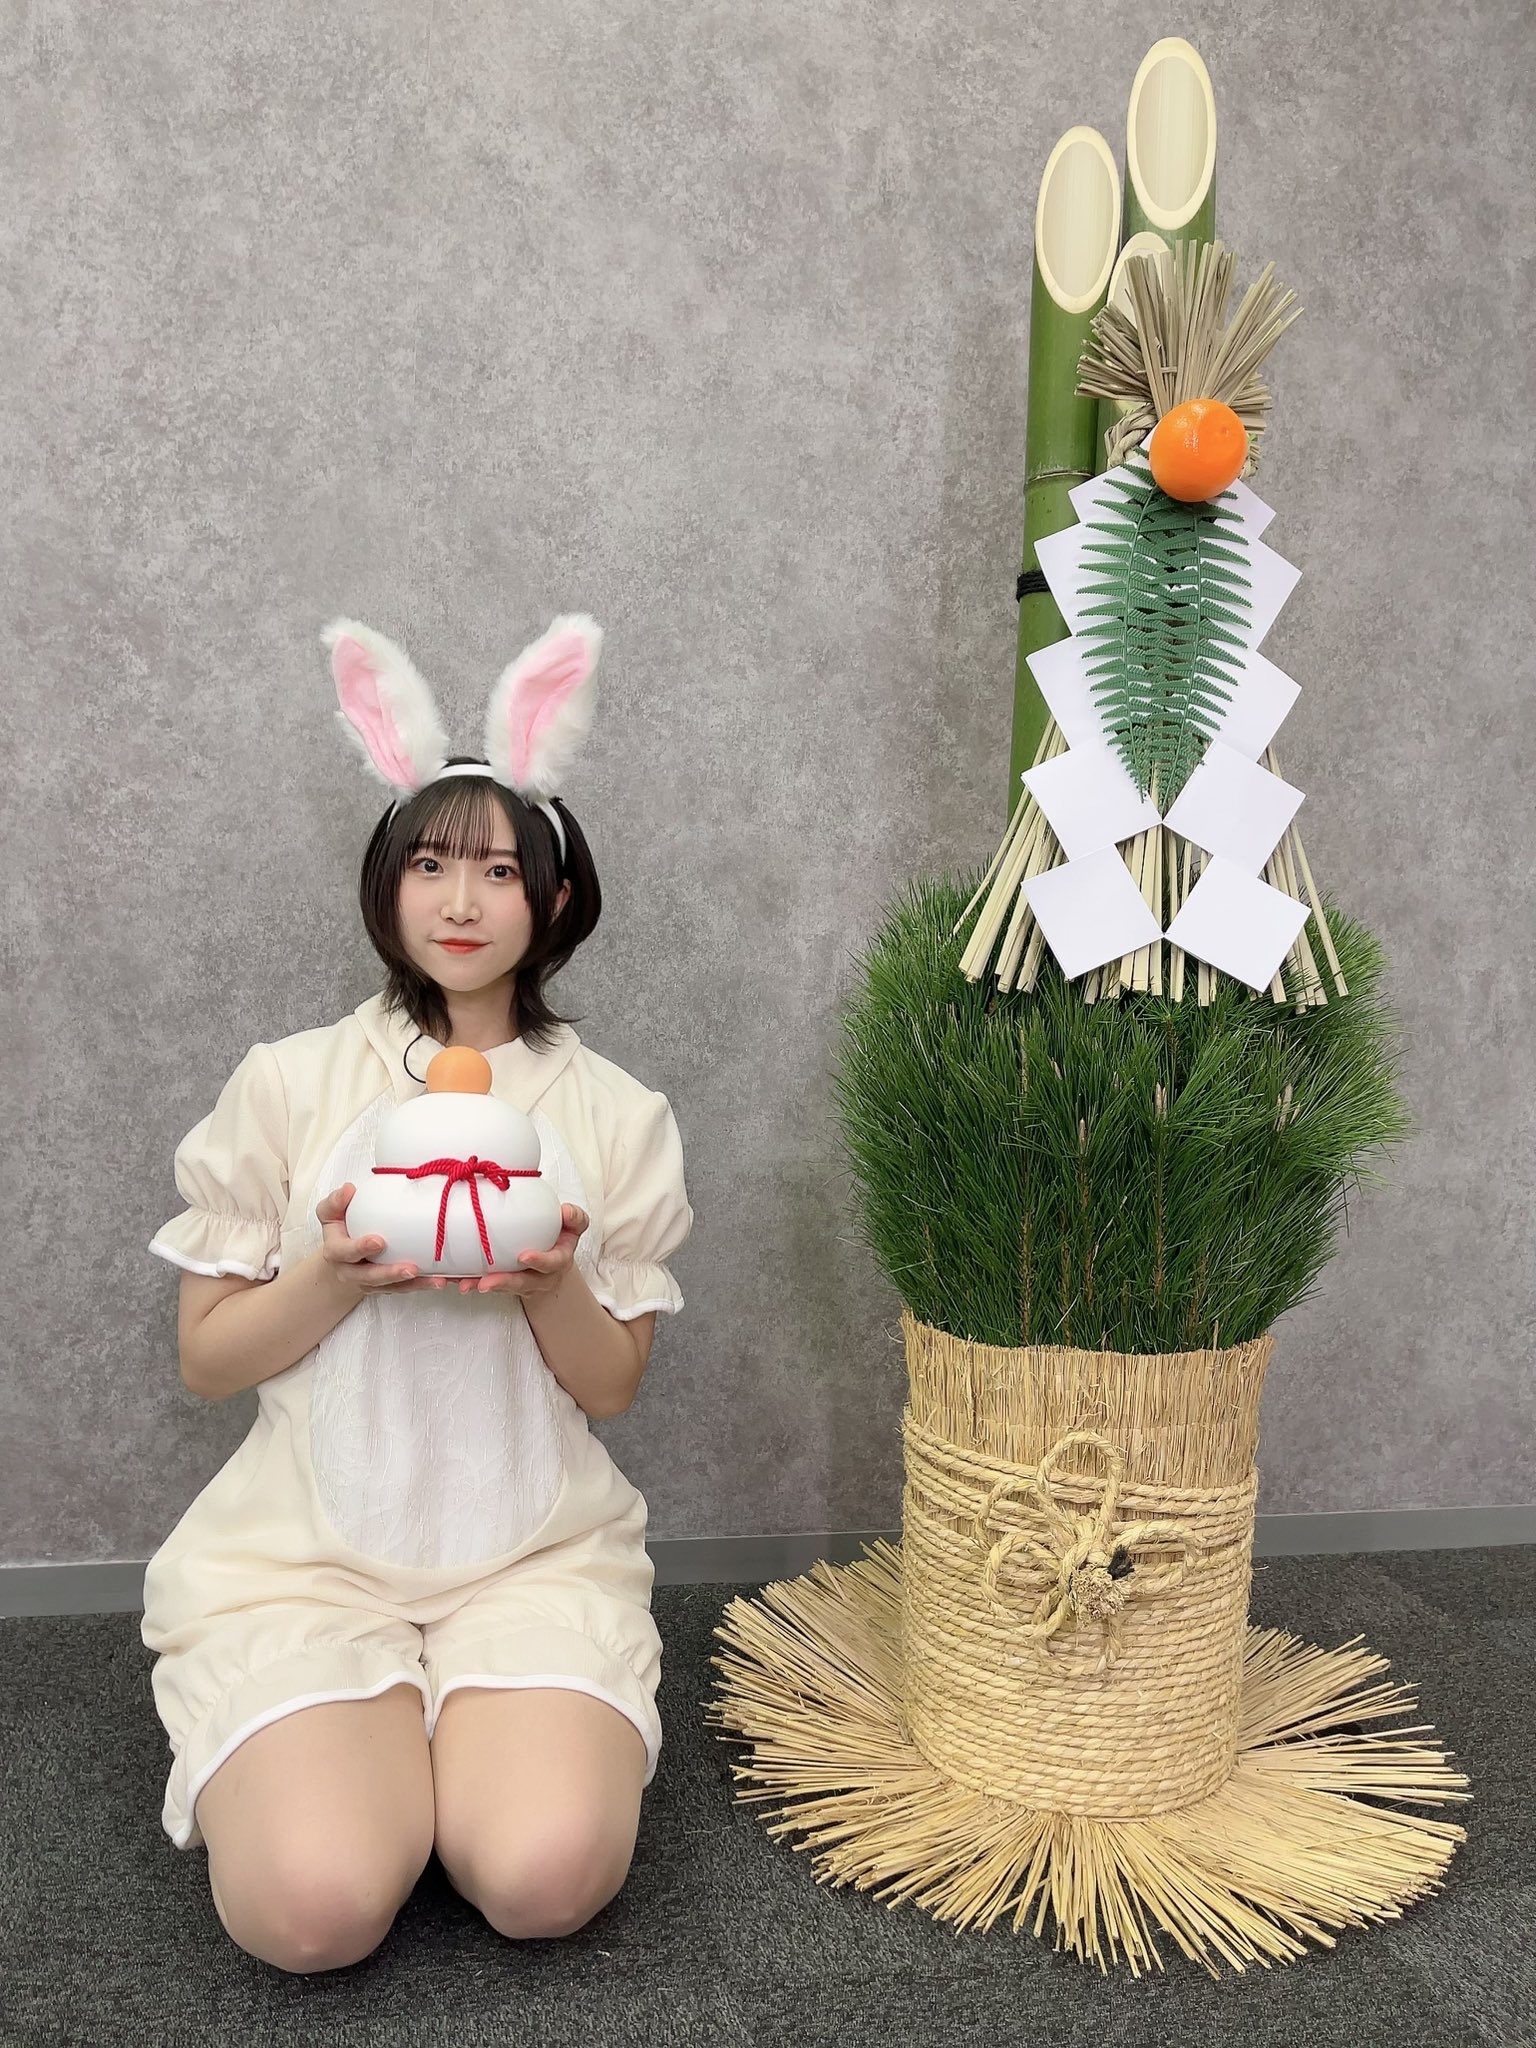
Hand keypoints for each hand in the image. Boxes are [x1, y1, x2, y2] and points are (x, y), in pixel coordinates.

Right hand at [315, 1184, 423, 1294]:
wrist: (339, 1260)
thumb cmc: (339, 1231)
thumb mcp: (330, 1213)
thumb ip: (336, 1201)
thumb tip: (349, 1189)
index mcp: (336, 1252)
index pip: (345, 1252)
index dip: (360, 1248)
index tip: (378, 1241)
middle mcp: (350, 1271)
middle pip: (370, 1277)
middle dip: (390, 1274)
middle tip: (410, 1269)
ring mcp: (369, 1283)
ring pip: (391, 1287)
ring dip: (413, 1284)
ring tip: (434, 1280)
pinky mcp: (386, 1287)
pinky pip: (404, 1289)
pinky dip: (422, 1285)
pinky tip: (439, 1281)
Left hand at [420, 1203, 589, 1297]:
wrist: (553, 1260)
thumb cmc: (560, 1238)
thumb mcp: (573, 1226)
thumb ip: (574, 1218)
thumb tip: (564, 1211)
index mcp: (557, 1261)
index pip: (551, 1263)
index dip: (539, 1260)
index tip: (524, 1256)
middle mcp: (539, 1276)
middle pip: (521, 1283)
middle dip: (503, 1283)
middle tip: (485, 1283)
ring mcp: (520, 1283)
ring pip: (501, 1287)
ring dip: (481, 1285)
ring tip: (464, 1285)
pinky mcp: (502, 1282)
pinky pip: (485, 1282)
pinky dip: (469, 1280)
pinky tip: (454, 1278)